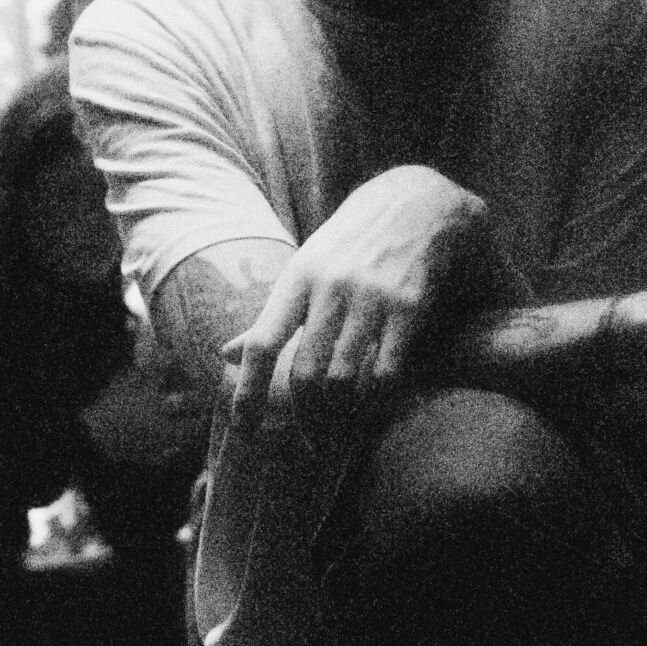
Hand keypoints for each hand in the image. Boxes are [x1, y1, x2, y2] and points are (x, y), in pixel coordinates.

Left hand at [226, 166, 512, 437]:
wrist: (420, 201)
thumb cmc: (354, 243)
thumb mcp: (307, 268)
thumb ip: (272, 316)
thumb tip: (226, 355)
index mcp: (298, 278)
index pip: (263, 343)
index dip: (249, 392)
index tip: (243, 432)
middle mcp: (330, 287)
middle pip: (305, 372)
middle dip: (305, 419)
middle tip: (311, 444)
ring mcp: (371, 297)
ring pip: (345, 379)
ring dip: (340, 419)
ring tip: (341, 436)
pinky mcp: (410, 306)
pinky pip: (388, 372)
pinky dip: (378, 403)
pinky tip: (375, 412)